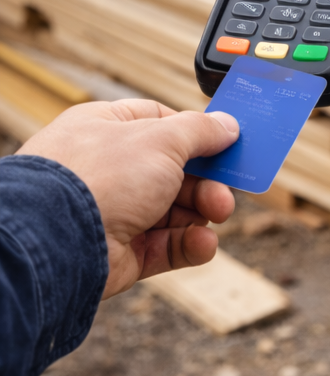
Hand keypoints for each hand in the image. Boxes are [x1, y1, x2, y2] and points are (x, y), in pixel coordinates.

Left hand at [17, 100, 238, 297]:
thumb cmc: (98, 178)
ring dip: (202, 213)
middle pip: (175, 171)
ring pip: (174, 210)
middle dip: (207, 181)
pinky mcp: (120, 252)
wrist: (56, 243)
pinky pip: (165, 246)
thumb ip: (201, 131)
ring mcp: (113, 212)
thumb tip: (228, 125)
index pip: (160, 122)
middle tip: (227, 190)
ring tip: (217, 215)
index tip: (227, 143)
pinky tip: (203, 243)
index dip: (196, 133)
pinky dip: (189, 244)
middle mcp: (108, 170)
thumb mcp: (162, 139)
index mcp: (108, 129)